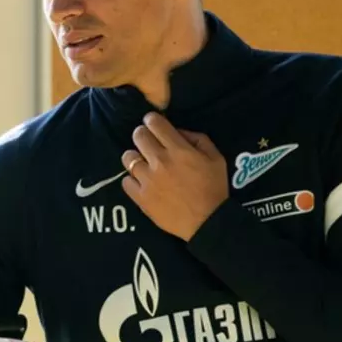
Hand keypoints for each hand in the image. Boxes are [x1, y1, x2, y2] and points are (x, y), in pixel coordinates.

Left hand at [121, 113, 228, 240]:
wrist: (207, 221)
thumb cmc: (214, 188)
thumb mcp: (216, 158)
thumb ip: (197, 139)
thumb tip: (177, 131)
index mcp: (178, 149)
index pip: (154, 123)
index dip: (152, 120)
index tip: (153, 124)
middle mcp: (160, 161)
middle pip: (138, 135)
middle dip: (142, 134)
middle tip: (148, 142)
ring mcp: (147, 179)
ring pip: (127, 157)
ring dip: (135, 157)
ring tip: (143, 164)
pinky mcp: (140, 197)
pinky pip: (125, 181)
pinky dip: (132, 180)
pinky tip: (142, 183)